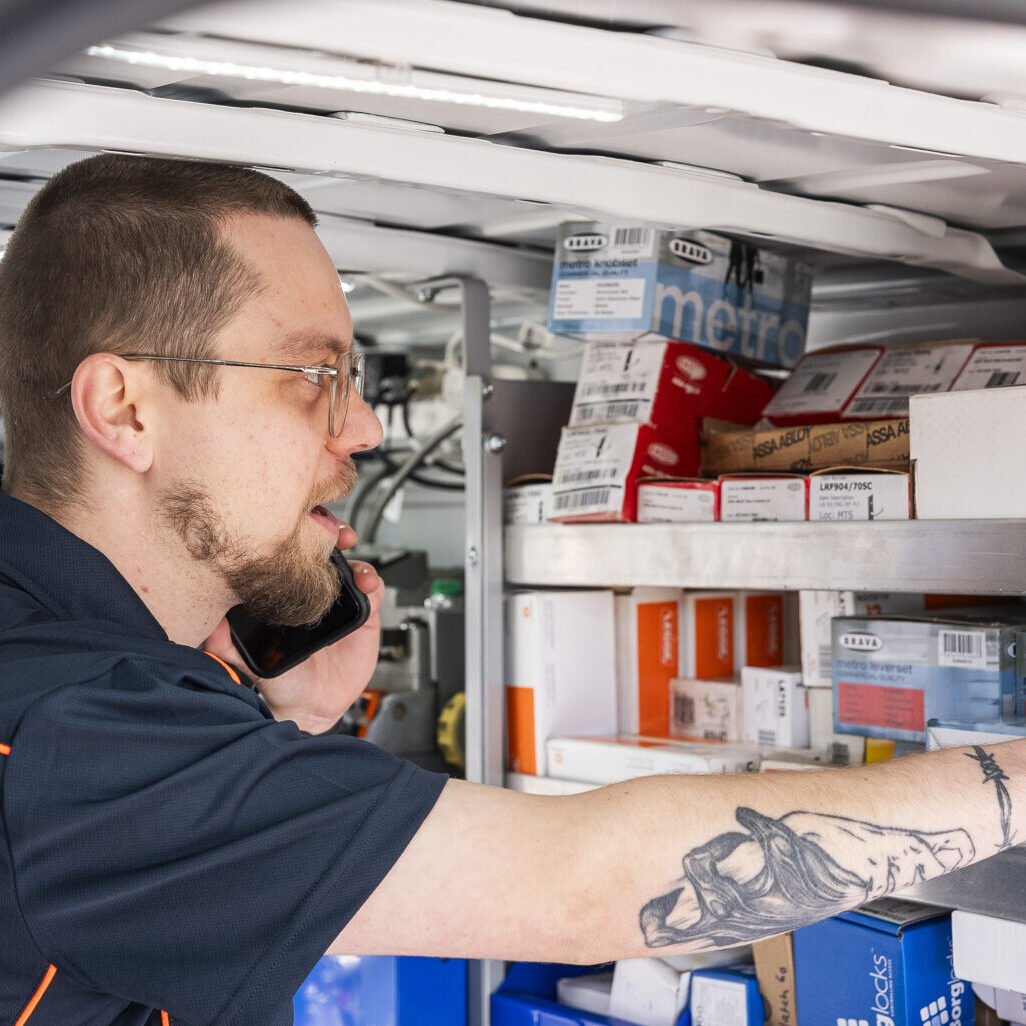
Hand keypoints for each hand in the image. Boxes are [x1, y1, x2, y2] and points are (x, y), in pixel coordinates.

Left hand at [204, 523, 384, 733]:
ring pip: (353, 567)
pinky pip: (372, 593)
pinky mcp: (363, 617)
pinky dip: (373, 584)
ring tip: (357, 571)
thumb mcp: (247, 658)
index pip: (296, 555)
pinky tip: (368, 587)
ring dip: (357, 560)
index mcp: (289, 593)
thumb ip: (226, 641)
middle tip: (338, 535)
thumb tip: (209, 620)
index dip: (301, 536)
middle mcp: (315, 592)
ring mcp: (339, 602)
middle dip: (334, 535)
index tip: (302, 529)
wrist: (310, 706)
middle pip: (328, 551)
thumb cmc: (279, 679)